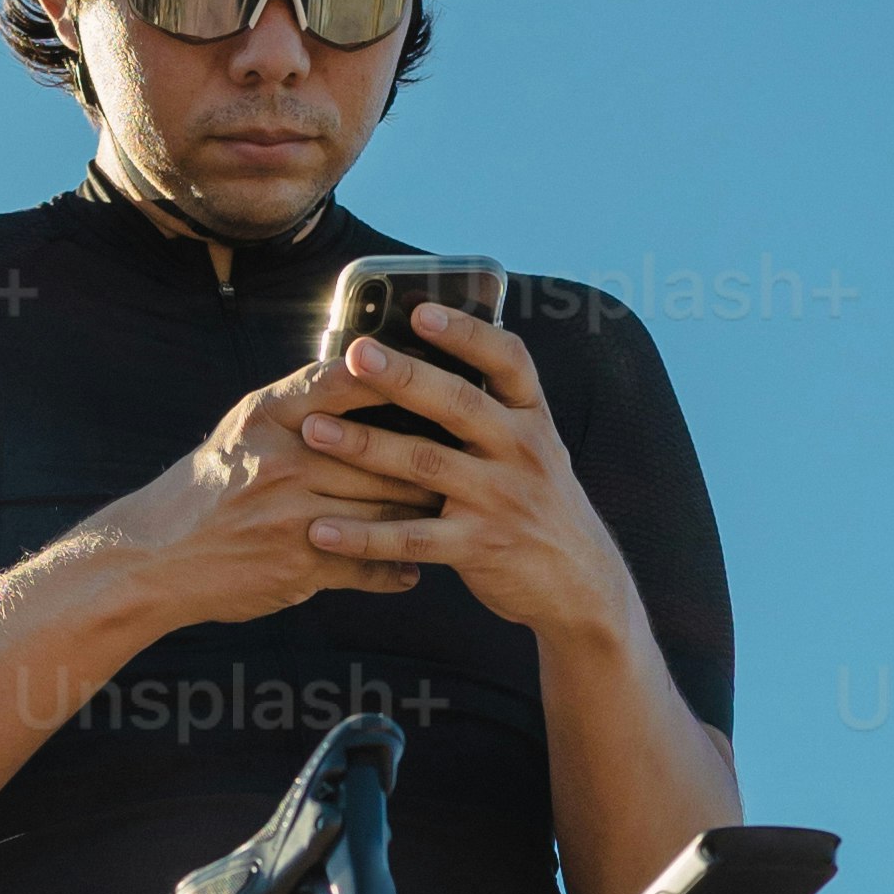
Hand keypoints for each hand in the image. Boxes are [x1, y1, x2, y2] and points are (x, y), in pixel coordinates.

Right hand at [91, 347, 429, 626]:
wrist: (153, 557)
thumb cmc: (208, 486)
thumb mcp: (245, 429)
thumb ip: (302, 404)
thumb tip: (367, 372)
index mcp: (270, 415)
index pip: (346, 382)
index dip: (398, 380)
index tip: (443, 378)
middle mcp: (284, 459)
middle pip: (384, 454)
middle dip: (431, 461)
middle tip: (473, 460)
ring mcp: (293, 514)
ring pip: (386, 511)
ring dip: (425, 517)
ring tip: (455, 514)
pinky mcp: (299, 565)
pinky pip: (368, 565)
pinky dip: (395, 569)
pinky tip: (413, 568)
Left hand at [295, 302, 629, 645]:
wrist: (580, 582)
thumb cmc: (538, 503)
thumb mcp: (533, 448)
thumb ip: (491, 411)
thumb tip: (424, 359)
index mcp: (532, 418)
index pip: (509, 360)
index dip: (467, 333)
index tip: (422, 312)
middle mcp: (520, 451)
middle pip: (458, 404)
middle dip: (403, 376)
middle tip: (355, 355)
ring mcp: (500, 500)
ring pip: (425, 464)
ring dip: (365, 446)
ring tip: (313, 431)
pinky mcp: (478, 548)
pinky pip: (412, 539)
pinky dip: (364, 536)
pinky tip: (321, 529)